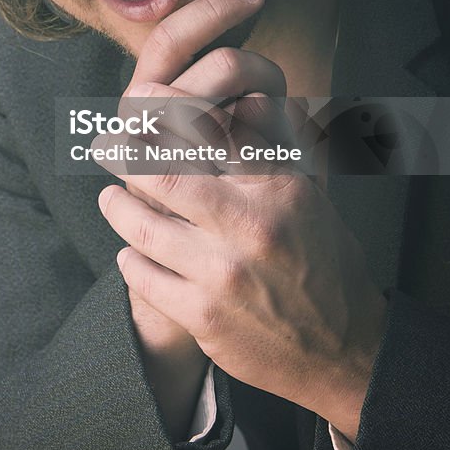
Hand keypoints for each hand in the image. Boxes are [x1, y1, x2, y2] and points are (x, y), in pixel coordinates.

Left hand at [96, 0, 387, 441]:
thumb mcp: (310, 195)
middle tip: (105, 144)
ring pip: (143, 226)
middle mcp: (251, 225)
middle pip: (164, 173)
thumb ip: (273, 151)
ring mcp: (223, 273)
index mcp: (279, 188)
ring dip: (117, 206)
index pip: (211, 133)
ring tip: (110, 197)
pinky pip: (143, 275)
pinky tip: (128, 250)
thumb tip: (246, 98)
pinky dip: (129, 258)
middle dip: (124, 153)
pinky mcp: (202, 316)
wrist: (345, 352)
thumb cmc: (325, 261)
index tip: (140, 99)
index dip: (167, 110)